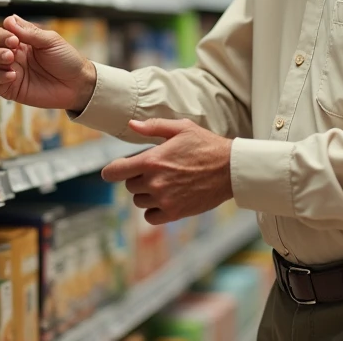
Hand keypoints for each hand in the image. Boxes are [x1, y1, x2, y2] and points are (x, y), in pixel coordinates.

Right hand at [0, 15, 96, 112]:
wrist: (77, 84)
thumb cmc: (67, 60)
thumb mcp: (51, 41)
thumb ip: (29, 32)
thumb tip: (9, 19)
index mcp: (23, 42)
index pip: (1, 33)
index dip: (3, 34)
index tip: (14, 38)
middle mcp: (14, 56)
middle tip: (12, 49)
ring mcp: (12, 71)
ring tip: (10, 60)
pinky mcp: (11, 88)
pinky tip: (12, 75)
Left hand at [101, 119, 233, 224]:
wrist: (230, 169)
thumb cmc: (206, 145)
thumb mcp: (181, 128)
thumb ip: (153, 127)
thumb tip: (132, 125)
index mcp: (151, 160)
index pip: (115, 172)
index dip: (112, 171)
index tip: (115, 170)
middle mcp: (154, 182)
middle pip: (129, 186)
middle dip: (138, 178)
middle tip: (157, 170)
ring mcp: (164, 199)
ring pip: (139, 201)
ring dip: (146, 194)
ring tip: (165, 183)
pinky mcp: (174, 213)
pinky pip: (150, 216)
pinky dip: (154, 210)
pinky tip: (166, 199)